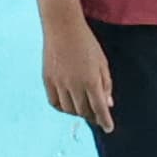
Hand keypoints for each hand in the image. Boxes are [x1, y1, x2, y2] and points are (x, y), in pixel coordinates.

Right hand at [41, 16, 116, 132]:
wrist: (63, 28)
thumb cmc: (87, 44)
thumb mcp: (102, 63)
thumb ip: (106, 85)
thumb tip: (108, 104)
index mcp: (91, 80)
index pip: (99, 108)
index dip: (105, 120)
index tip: (109, 128)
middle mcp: (74, 84)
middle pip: (84, 110)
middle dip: (92, 116)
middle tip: (98, 117)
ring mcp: (59, 83)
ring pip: (69, 109)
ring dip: (78, 112)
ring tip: (84, 109)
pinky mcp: (48, 80)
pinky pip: (54, 102)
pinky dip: (63, 107)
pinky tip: (69, 105)